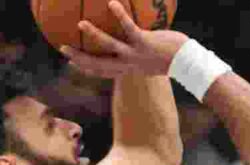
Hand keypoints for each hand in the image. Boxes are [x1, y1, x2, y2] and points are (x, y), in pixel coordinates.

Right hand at [60, 0, 190, 78]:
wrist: (187, 63)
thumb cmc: (169, 59)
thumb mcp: (150, 60)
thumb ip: (138, 53)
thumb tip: (133, 42)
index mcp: (128, 70)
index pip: (102, 72)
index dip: (85, 68)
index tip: (71, 63)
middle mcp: (128, 65)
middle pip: (98, 64)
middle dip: (79, 58)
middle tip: (63, 49)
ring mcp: (135, 54)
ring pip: (110, 46)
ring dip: (94, 35)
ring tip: (80, 24)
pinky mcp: (144, 43)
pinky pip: (129, 27)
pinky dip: (120, 15)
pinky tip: (111, 2)